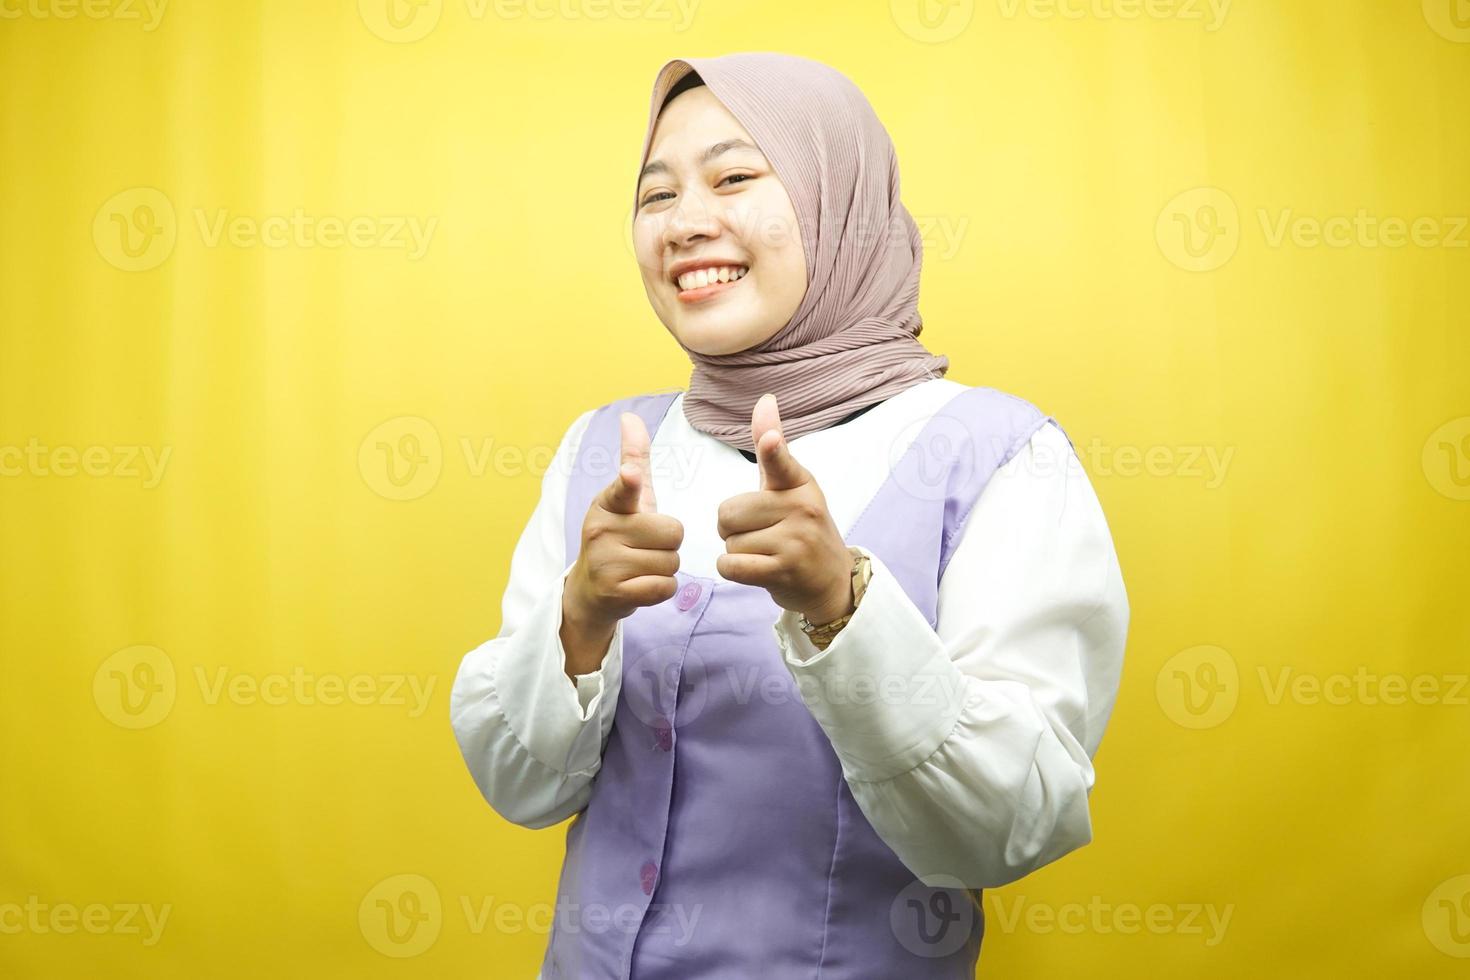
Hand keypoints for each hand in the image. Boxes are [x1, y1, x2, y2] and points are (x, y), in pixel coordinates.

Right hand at [561, 413, 683, 675]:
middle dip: (669, 544)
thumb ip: (634, 459)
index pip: (623, 489)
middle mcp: (601, 531)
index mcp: (607, 504)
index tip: (631, 474)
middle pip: (674, 532)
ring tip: (640, 567)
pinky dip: (662, 589)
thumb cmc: (616, 537)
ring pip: (672, 562)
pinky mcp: (616, 593)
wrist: (589, 591)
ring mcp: (606, 564)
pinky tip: (642, 586)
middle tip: (645, 548)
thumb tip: (630, 416)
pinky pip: (665, 587)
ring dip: (665, 568)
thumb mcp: (623, 500)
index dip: (630, 481)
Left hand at [715, 394, 853, 624]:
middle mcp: (802, 508)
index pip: (781, 462)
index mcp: (800, 483)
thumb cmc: (802, 528)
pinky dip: (732, 568)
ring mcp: (796, 541)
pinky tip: (755, 568)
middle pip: (728, 512)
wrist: (833, 580)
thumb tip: (766, 398)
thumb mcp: (790, 487)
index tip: (770, 439)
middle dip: (732, 528)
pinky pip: (731, 565)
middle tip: (760, 534)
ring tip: (765, 552)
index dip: (773, 449)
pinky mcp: (785, 570)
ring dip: (737, 551)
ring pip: (729, 541)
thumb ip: (772, 450)